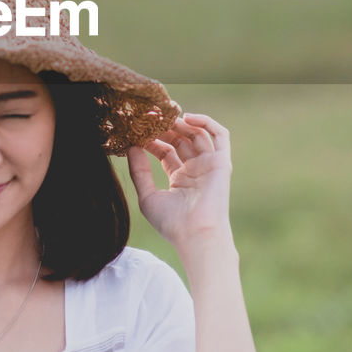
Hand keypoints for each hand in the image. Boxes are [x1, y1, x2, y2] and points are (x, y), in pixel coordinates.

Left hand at [126, 114, 232, 254]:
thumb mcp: (147, 196)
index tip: (138, 130)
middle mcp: (195, 170)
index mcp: (179, 179)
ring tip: (164, 117)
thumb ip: (139, 171)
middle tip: (150, 117)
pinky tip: (187, 117)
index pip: (166, 152)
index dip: (153, 139)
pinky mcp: (221, 162)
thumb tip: (130, 147)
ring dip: (182, 123)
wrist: (195, 234)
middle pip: (181, 141)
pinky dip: (207, 122)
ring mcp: (209, 166)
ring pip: (197, 135)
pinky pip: (220, 136)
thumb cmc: (172, 222)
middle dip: (166, 128)